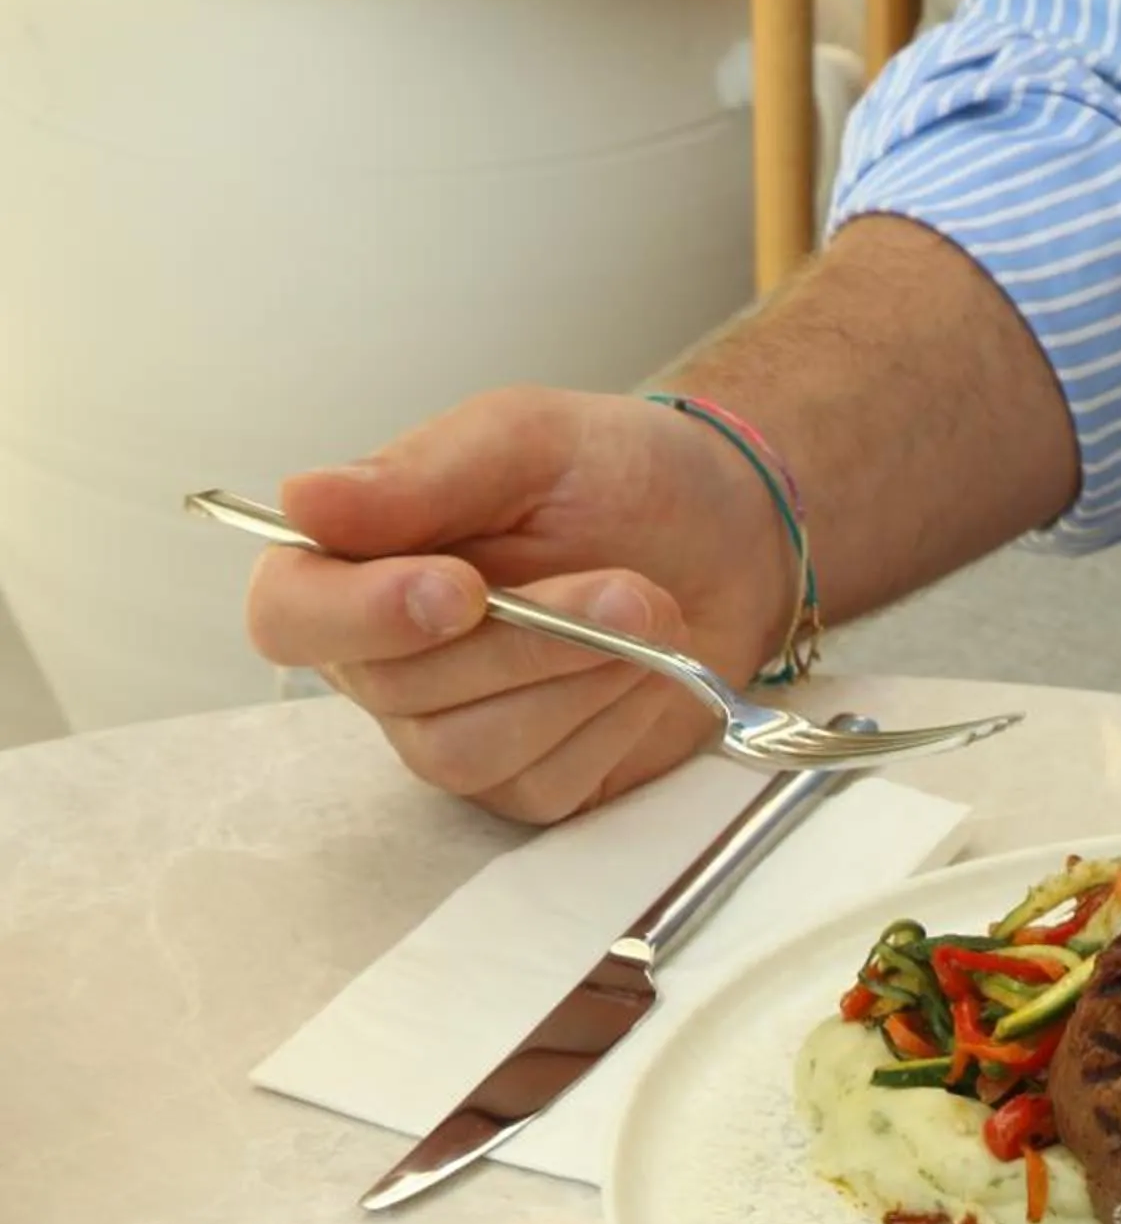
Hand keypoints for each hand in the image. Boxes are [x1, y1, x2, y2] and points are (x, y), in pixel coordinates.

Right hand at [246, 386, 799, 823]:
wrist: (729, 540)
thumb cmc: (615, 477)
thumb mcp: (525, 439)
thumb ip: (418, 473)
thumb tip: (303, 501)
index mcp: (354, 565)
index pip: (288, 616)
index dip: (360, 617)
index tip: (460, 588)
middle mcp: (385, 662)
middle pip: (397, 692)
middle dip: (525, 642)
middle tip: (624, 588)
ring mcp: (451, 733)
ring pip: (467, 751)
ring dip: (573, 682)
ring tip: (648, 614)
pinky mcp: (526, 784)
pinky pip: (542, 782)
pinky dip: (608, 721)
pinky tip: (645, 670)